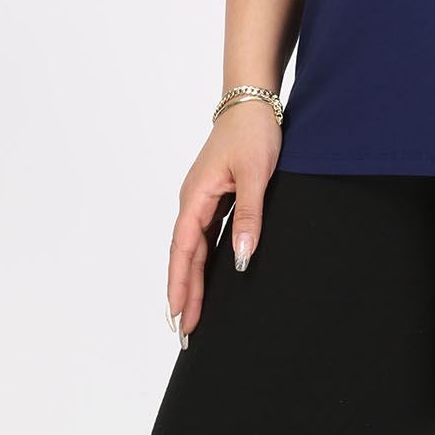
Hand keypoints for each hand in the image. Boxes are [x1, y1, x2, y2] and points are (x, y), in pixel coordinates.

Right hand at [165, 102, 280, 344]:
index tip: (179, 316)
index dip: (181, 285)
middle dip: (183, 293)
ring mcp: (203, 199)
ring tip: (192, 314)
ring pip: (192, 248)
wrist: (252, 102)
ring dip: (191, 280)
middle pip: (183, 255)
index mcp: (196, 196)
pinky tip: (207, 277)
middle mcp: (193, 201)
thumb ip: (248, 216)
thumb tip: (240, 259)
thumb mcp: (255, 175)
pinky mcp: (215, 196)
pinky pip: (204, 236)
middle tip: (184, 332)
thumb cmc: (253, 133)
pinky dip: (202, 260)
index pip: (184, 250)